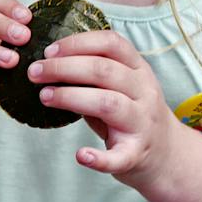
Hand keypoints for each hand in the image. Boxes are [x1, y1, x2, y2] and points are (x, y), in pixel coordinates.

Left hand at [27, 29, 173, 180]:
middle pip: (104, 71)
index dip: (77, 43)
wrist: (166, 155)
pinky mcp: (137, 154)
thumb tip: (47, 63)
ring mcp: (143, 123)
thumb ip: (94, 74)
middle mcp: (144, 92)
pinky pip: (119, 156)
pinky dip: (99, 158)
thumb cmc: (131, 114)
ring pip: (108, 104)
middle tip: (34, 73)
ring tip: (44, 97)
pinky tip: (80, 155)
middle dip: (64, 68)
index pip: (111, 44)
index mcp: (139, 70)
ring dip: (71, 98)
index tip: (48, 50)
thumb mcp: (122, 86)